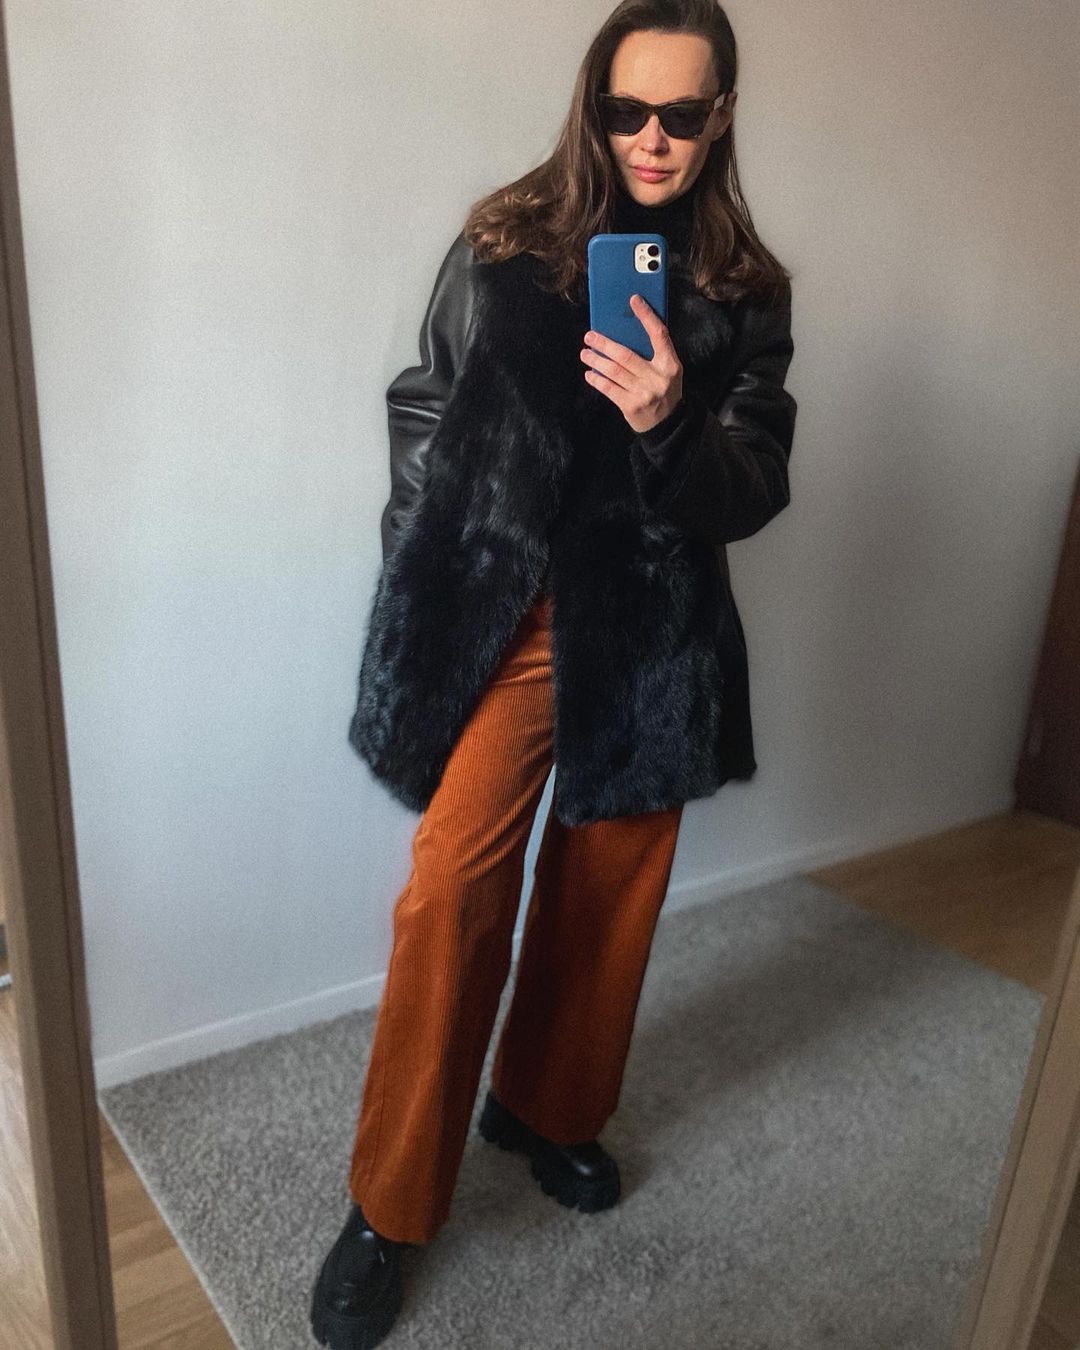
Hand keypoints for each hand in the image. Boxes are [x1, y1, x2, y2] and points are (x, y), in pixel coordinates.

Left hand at [580, 294, 683, 433]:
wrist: (668, 423)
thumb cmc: (664, 390)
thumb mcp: (668, 371)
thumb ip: (653, 354)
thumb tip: (626, 333)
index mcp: (670, 364)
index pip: (659, 334)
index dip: (646, 316)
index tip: (634, 300)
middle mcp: (658, 377)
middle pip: (626, 355)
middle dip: (604, 344)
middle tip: (589, 336)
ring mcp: (643, 393)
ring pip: (614, 371)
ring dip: (596, 360)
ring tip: (585, 353)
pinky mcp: (631, 406)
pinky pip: (609, 389)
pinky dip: (597, 380)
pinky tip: (589, 373)